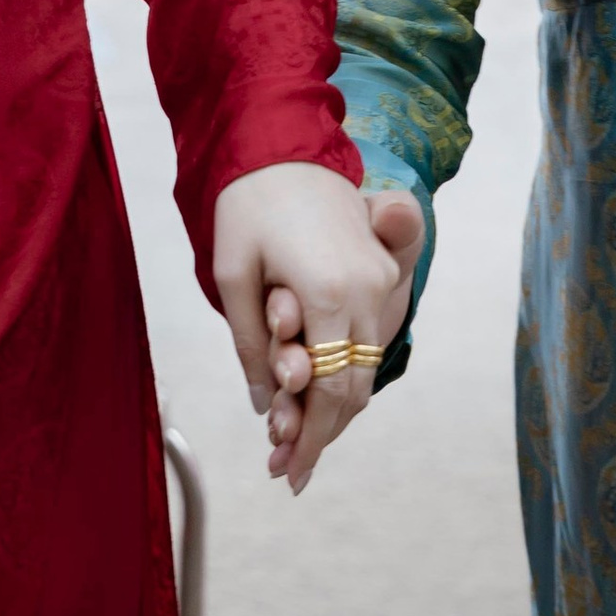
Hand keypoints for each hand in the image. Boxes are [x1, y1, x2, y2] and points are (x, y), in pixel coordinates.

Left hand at [213, 165, 418, 496]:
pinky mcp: (383, 271)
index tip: (291, 476)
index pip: (329, 390)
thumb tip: (266, 404)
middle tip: (287, 470)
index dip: (312, 439)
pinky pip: (367, 340)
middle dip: (322, 434)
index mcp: (328, 292)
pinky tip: (310, 395)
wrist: (285, 140)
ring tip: (290, 444)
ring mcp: (381, 280)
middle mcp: (367, 290)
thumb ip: (252, 343)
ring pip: (365, 369)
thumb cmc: (248, 202)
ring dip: (332, 409)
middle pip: (354, 388)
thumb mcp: (232, 274)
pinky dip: (343, 373)